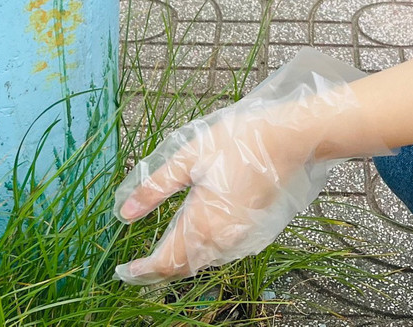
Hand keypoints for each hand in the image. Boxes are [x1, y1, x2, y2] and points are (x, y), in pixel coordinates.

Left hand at [113, 50, 384, 284]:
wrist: (289, 138)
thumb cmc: (239, 140)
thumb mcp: (189, 156)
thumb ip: (156, 187)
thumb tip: (125, 214)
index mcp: (202, 221)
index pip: (166, 261)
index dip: (142, 271)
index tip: (123, 271)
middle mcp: (221, 236)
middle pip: (183, 268)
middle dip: (157, 272)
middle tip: (135, 270)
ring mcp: (239, 234)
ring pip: (202, 262)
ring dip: (178, 265)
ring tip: (157, 259)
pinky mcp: (250, 228)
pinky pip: (218, 253)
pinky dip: (198, 255)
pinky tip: (191, 243)